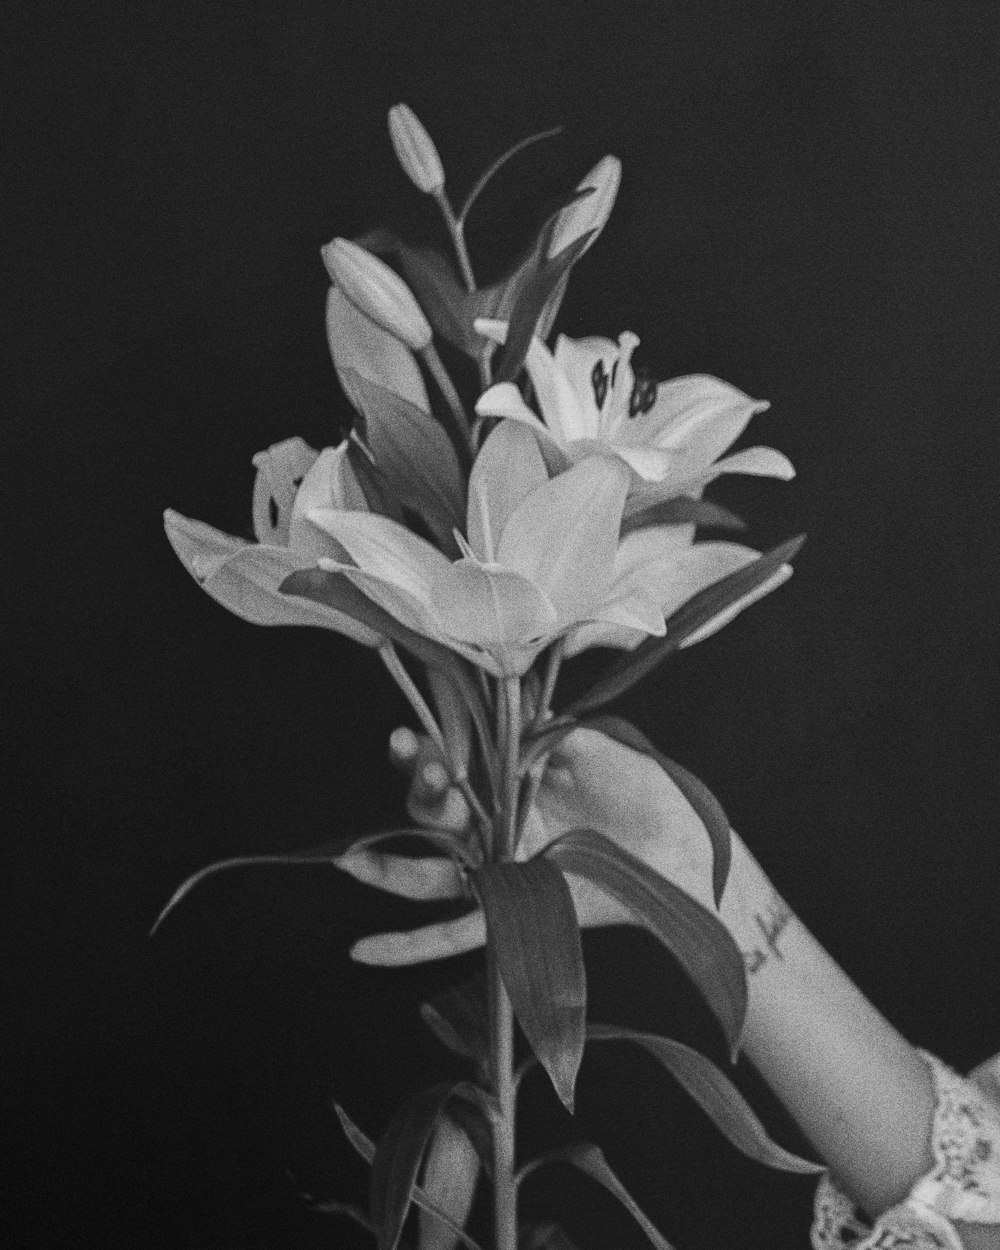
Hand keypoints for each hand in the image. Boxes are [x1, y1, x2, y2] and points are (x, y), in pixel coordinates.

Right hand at [336, 724, 716, 964]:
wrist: (685, 848)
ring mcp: (502, 871)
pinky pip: (454, 934)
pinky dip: (408, 946)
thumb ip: (548, 734)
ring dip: (389, 870)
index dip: (428, 752)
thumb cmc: (644, 788)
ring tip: (350, 864)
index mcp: (509, 778)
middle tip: (427, 772)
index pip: (453, 763)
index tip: (412, 739)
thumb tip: (504, 720)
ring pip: (432, 875)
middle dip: (422, 793)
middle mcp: (497, 825)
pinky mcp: (514, 914)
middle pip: (436, 815)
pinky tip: (363, 951)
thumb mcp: (596, 747)